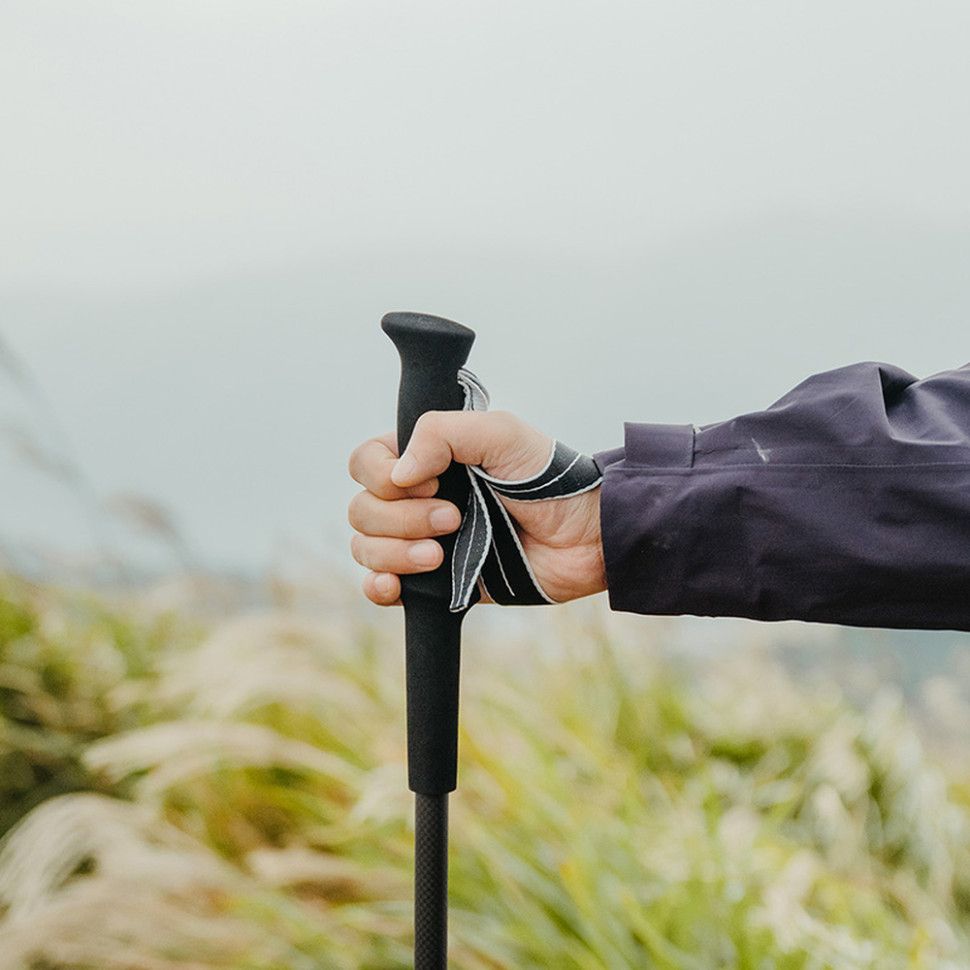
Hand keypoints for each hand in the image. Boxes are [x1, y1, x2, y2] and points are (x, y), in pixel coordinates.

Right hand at [347, 411, 604, 605]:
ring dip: (394, 553)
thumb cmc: (550, 478)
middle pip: (362, 510)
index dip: (381, 475)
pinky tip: (396, 587)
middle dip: (400, 519)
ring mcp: (424, 541)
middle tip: (455, 518)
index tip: (431, 480)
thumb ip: (440, 433)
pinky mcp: (437, 583)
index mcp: (427, 458)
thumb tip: (396, 474)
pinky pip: (383, 588)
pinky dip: (379, 588)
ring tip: (440, 555)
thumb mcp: (500, 433)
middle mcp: (418, 498)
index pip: (366, 463)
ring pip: (367, 548)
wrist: (587, 537)